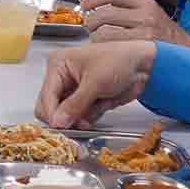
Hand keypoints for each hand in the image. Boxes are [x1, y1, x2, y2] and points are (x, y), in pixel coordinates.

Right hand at [35, 40, 156, 127]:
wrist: (143, 64)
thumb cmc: (119, 60)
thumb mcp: (95, 82)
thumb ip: (75, 104)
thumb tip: (58, 121)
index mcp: (58, 65)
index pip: (46, 95)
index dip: (53, 114)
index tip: (61, 127)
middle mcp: (62, 78)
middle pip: (51, 107)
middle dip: (66, 117)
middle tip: (80, 123)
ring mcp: (74, 91)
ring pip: (66, 115)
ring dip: (81, 117)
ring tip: (97, 107)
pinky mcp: (85, 101)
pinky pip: (80, 117)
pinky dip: (90, 117)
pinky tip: (102, 106)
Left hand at [85, 0, 189, 45]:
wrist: (188, 53)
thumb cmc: (163, 32)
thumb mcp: (144, 7)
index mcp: (143, 1)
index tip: (84, 5)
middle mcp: (145, 15)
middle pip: (103, 14)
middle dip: (90, 23)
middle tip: (90, 27)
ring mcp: (144, 33)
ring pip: (104, 34)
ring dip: (96, 39)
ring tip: (99, 41)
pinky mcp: (142, 51)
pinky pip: (112, 49)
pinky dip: (105, 50)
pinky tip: (109, 51)